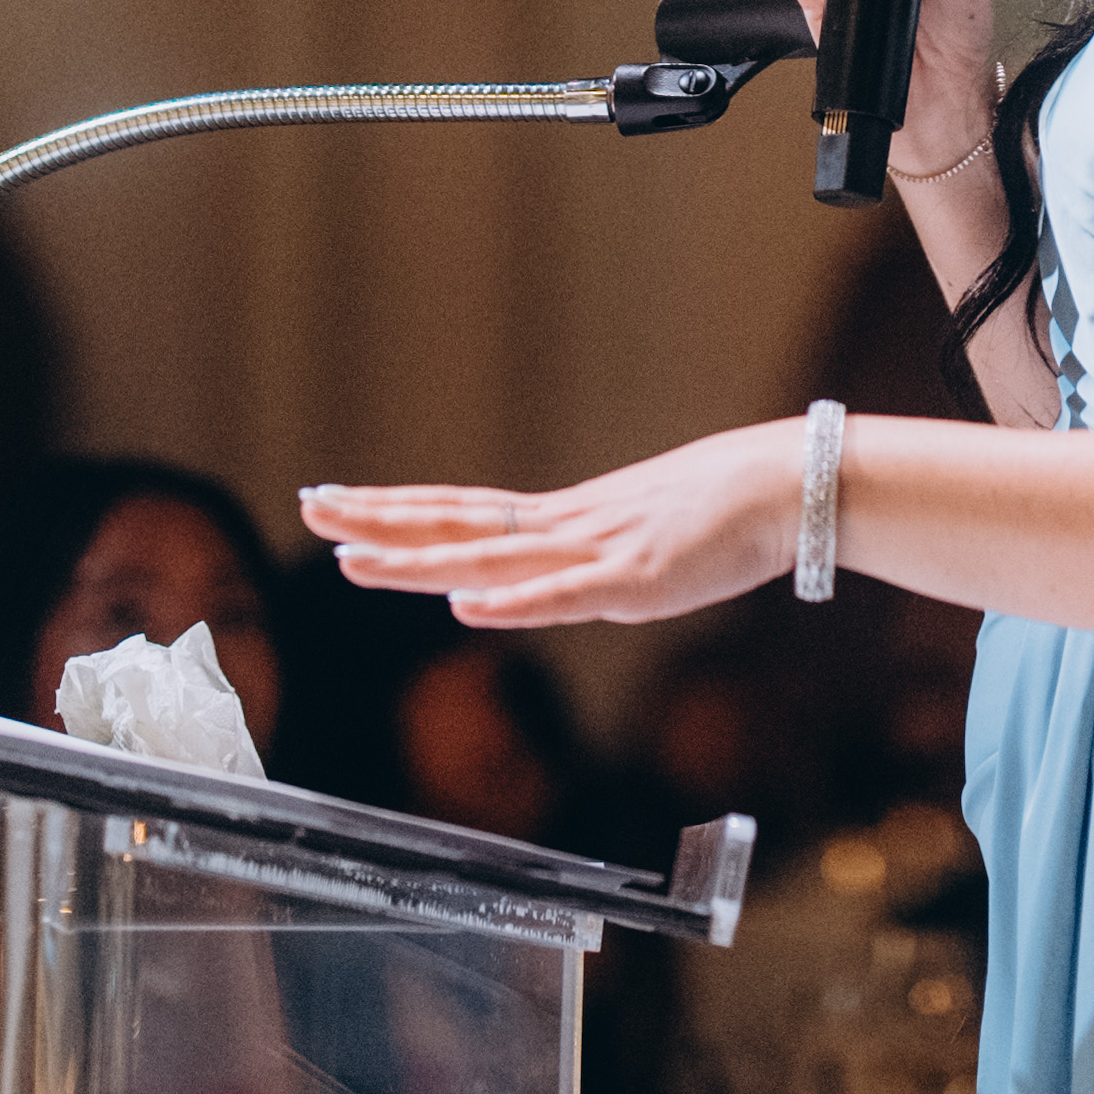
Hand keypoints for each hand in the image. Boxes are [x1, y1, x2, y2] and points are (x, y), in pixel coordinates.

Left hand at [303, 429, 804, 634]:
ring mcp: (594, 551)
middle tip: (311, 504)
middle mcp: (562, 528)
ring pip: (490, 559)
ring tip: (354, 560)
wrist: (782, 486)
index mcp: (560, 519)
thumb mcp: (632, 542)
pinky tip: (466, 607)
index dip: (395, 508)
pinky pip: (562, 595)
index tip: (335, 498)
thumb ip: (580, 564)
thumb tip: (539, 580)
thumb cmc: (717, 512)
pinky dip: (512, 602)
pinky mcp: (634, 580)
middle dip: (379, 519)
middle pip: (455, 523)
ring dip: (420, 562)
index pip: (459, 511)